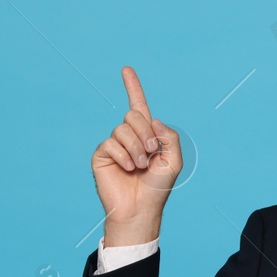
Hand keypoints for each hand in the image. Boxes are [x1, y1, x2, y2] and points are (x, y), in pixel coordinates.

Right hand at [90, 66, 179, 242]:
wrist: (141, 207)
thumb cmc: (158, 186)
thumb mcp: (174, 159)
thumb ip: (169, 136)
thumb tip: (151, 119)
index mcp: (146, 134)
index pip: (138, 106)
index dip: (133, 87)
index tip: (126, 69)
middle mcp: (129, 136)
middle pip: (133, 115)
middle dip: (145, 133)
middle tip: (151, 153)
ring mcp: (114, 145)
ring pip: (122, 129)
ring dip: (136, 148)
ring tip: (140, 167)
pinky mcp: (101, 155)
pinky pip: (110, 143)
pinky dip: (123, 155)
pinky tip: (128, 169)